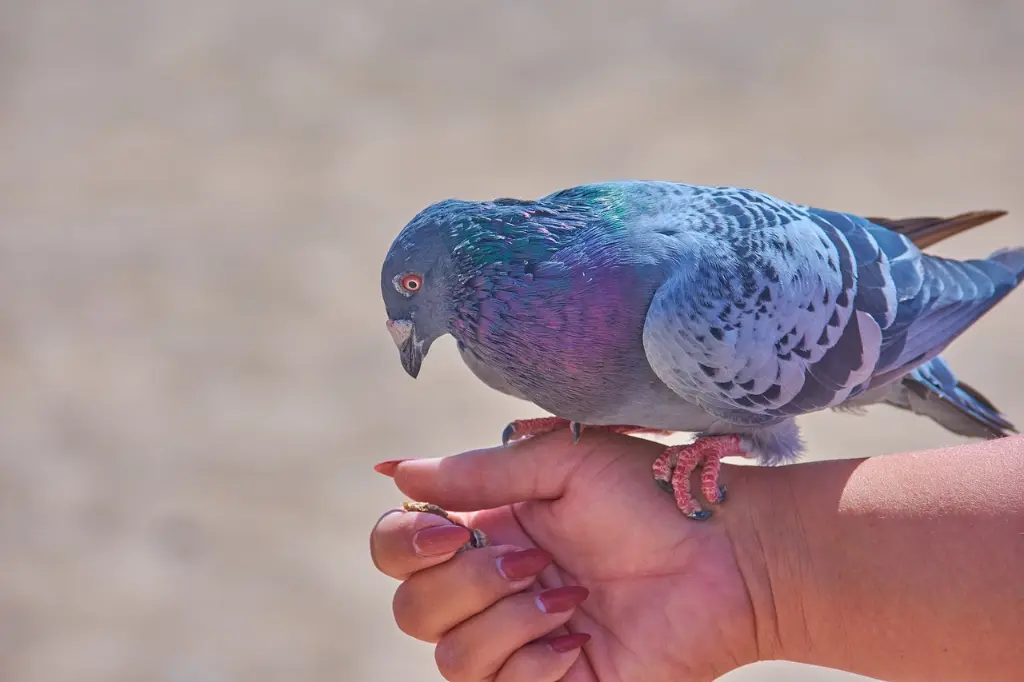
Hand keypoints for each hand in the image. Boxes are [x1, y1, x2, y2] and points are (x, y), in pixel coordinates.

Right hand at [370, 430, 763, 681]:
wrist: (726, 556)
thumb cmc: (652, 496)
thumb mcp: (564, 464)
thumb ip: (479, 472)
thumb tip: (394, 471)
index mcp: (487, 528)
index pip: (398, 548)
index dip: (402, 544)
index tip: (446, 532)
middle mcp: (493, 587)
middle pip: (412, 610)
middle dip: (465, 585)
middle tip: (532, 560)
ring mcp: (519, 641)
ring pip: (451, 659)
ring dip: (508, 622)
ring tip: (571, 595)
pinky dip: (533, 663)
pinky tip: (578, 637)